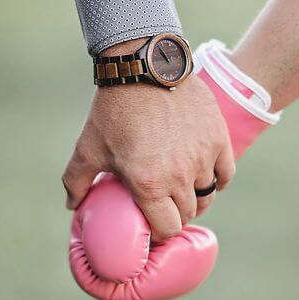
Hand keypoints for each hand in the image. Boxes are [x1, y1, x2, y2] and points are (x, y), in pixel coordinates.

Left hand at [62, 39, 234, 240]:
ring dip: (196, 198)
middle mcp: (181, 175)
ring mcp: (203, 157)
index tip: (152, 226)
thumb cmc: (114, 110)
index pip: (168, 229)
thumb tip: (72, 207)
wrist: (144, 67)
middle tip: (164, 206)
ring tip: (183, 190)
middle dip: (176, 215)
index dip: (160, 233)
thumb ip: (76, 181)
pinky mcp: (218, 139)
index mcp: (149, 184)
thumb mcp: (88, 147)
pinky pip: (226, 174)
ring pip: (208, 195)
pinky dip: (216, 179)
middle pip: (188, 214)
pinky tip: (204, 175)